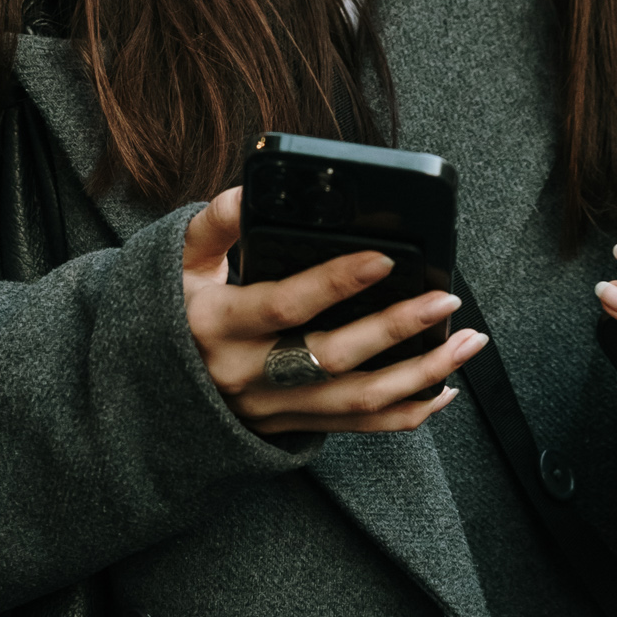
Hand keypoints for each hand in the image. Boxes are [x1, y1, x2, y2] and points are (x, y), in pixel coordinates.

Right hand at [183, 186, 486, 434]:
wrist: (149, 394)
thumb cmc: (173, 314)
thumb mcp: (178, 265)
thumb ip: (215, 224)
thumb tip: (253, 188)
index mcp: (217, 325)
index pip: (284, 306)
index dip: (335, 283)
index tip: (384, 257)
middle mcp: (247, 374)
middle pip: (334, 358)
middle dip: (397, 329)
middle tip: (446, 299)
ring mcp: (272, 408)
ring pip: (358, 400)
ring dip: (421, 374)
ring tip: (467, 342)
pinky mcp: (292, 427)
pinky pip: (359, 428)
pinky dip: (407, 412)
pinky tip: (444, 388)